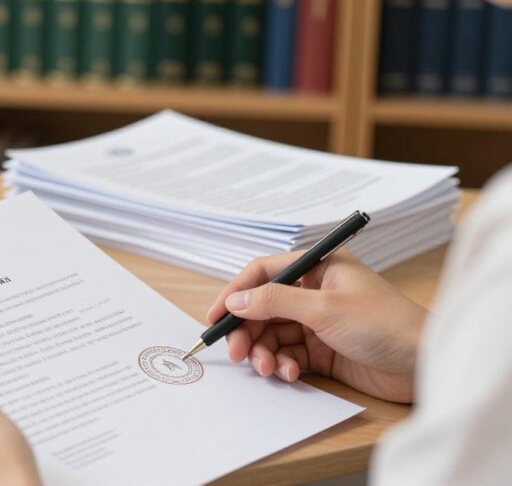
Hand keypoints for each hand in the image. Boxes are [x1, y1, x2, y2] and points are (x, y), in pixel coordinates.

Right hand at [206, 249, 427, 402]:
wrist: (425, 364)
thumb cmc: (385, 324)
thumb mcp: (324, 308)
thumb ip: (275, 301)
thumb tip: (235, 300)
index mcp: (318, 267)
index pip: (264, 272)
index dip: (236, 292)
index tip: (215, 316)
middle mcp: (315, 291)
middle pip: (263, 307)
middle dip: (248, 331)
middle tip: (237, 353)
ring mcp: (318, 322)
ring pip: (273, 334)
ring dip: (265, 352)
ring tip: (268, 369)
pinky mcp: (323, 351)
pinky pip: (289, 354)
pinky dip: (284, 364)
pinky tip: (291, 373)